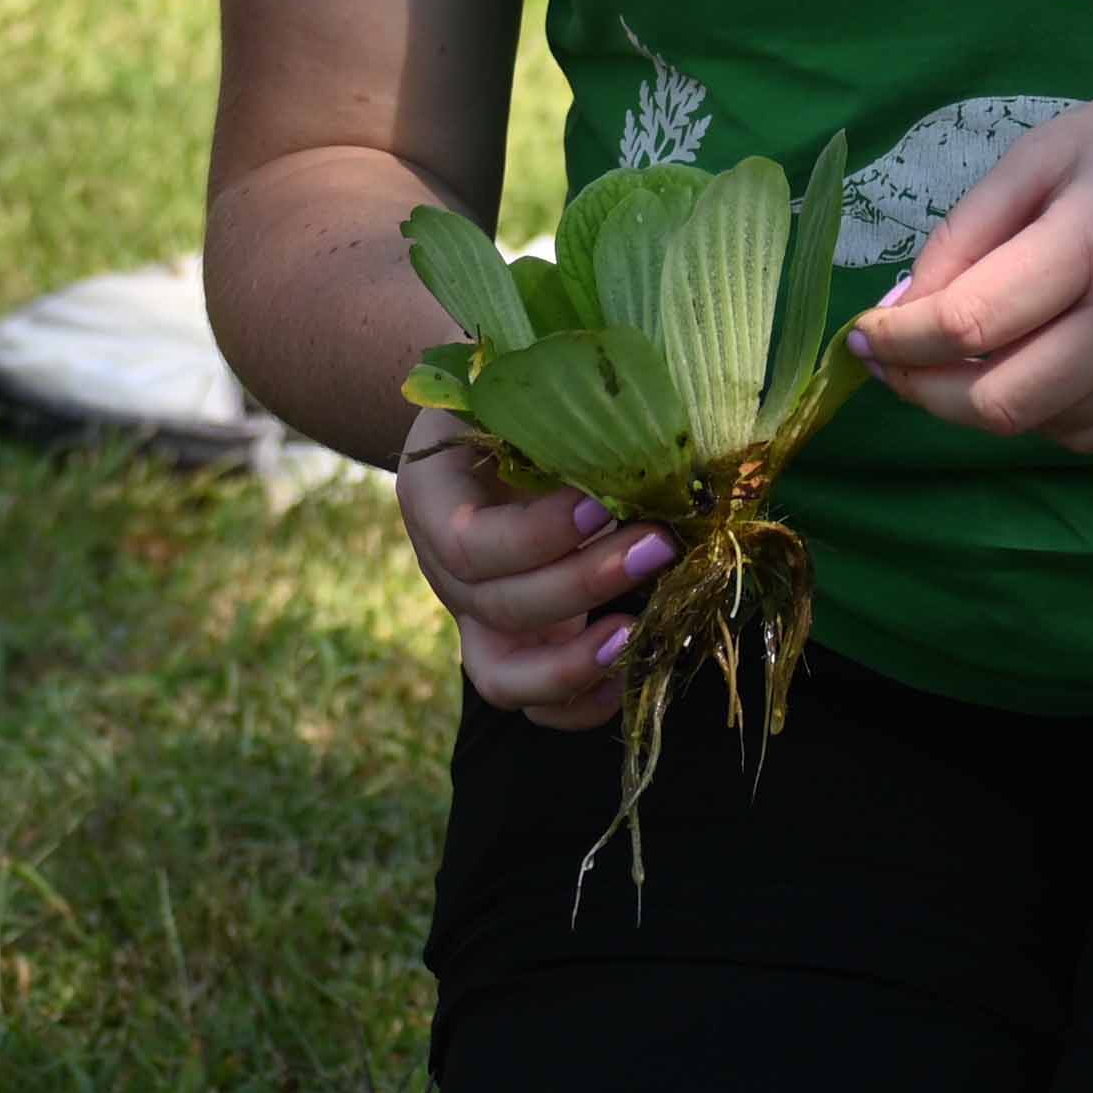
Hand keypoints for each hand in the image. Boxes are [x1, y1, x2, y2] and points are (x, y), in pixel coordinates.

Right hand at [397, 406, 671, 732]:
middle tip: (660, 544)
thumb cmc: (509, 400)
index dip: (539, 536)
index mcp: (432, 501)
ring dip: (576, 663)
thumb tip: (641, 429)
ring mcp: (476, 619)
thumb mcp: (511, 389)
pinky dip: (582, 704)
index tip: (604, 503)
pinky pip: (534, 703)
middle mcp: (446, 571)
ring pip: (504, 678)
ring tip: (643, 632)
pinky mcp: (515, 648)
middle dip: (585, 582)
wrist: (488, 429)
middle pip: (499, 605)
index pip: (472, 544)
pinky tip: (634, 666)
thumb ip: (553, 409)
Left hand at [845, 50, 1092, 452]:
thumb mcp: (1048, 151)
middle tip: (893, 361)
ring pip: (1042, 426)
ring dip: (979, 403)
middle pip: (1000, 402)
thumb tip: (901, 312)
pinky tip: (1028, 365)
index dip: (898, 342)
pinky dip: (1042, 412)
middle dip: (924, 392)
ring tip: (959, 354)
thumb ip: (967, 235)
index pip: (970, 324)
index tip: (863, 332)